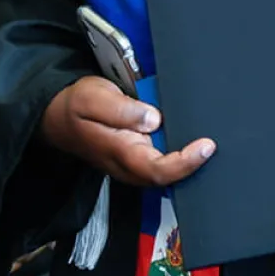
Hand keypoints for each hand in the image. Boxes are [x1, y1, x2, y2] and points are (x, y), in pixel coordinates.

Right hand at [41, 75, 214, 187]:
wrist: (58, 116)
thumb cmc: (76, 105)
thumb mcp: (93, 98)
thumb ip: (122, 110)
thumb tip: (153, 119)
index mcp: (119, 152)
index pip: (157, 169)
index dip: (184, 163)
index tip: (206, 147)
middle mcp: (129, 164)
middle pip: (166, 177)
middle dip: (193, 165)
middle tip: (216, 143)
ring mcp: (133, 163)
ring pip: (165, 172)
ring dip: (189, 162)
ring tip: (211, 143)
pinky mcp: (135, 155)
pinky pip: (161, 162)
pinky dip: (180, 155)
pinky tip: (195, 142)